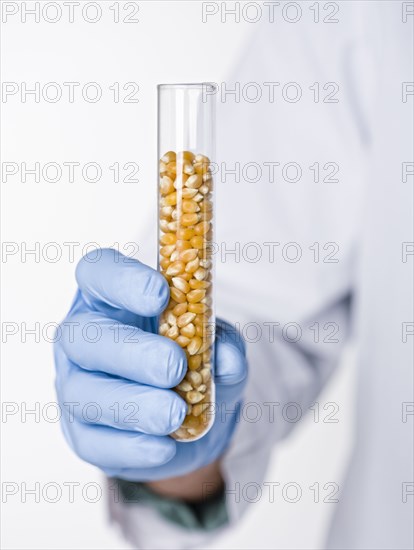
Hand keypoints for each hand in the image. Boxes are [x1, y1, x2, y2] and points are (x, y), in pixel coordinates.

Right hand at [54, 248, 246, 480]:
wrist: (185, 418)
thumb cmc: (191, 361)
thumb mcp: (216, 344)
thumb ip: (224, 344)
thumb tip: (225, 360)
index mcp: (110, 299)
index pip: (98, 272)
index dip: (122, 279)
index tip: (160, 293)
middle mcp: (83, 337)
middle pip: (83, 335)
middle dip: (130, 351)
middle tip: (173, 366)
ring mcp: (76, 385)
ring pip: (85, 392)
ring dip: (132, 404)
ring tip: (174, 413)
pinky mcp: (82, 432)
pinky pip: (93, 441)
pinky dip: (130, 445)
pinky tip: (163, 446)